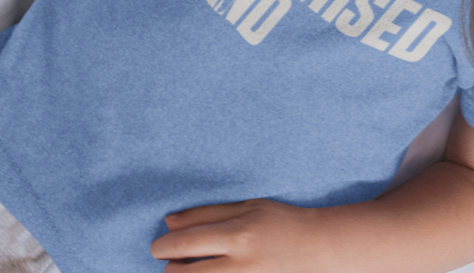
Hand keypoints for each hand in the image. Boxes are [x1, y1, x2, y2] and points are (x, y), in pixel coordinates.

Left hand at [150, 198, 334, 271]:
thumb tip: (169, 222)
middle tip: (167, 262)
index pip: (188, 242)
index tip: (157, 246)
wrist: (316, 247)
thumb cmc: (280, 222)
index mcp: (239, 232)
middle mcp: (241, 262)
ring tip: (183, 271)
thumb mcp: (247, 207)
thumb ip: (207, 214)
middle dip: (169, 268)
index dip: (165, 245)